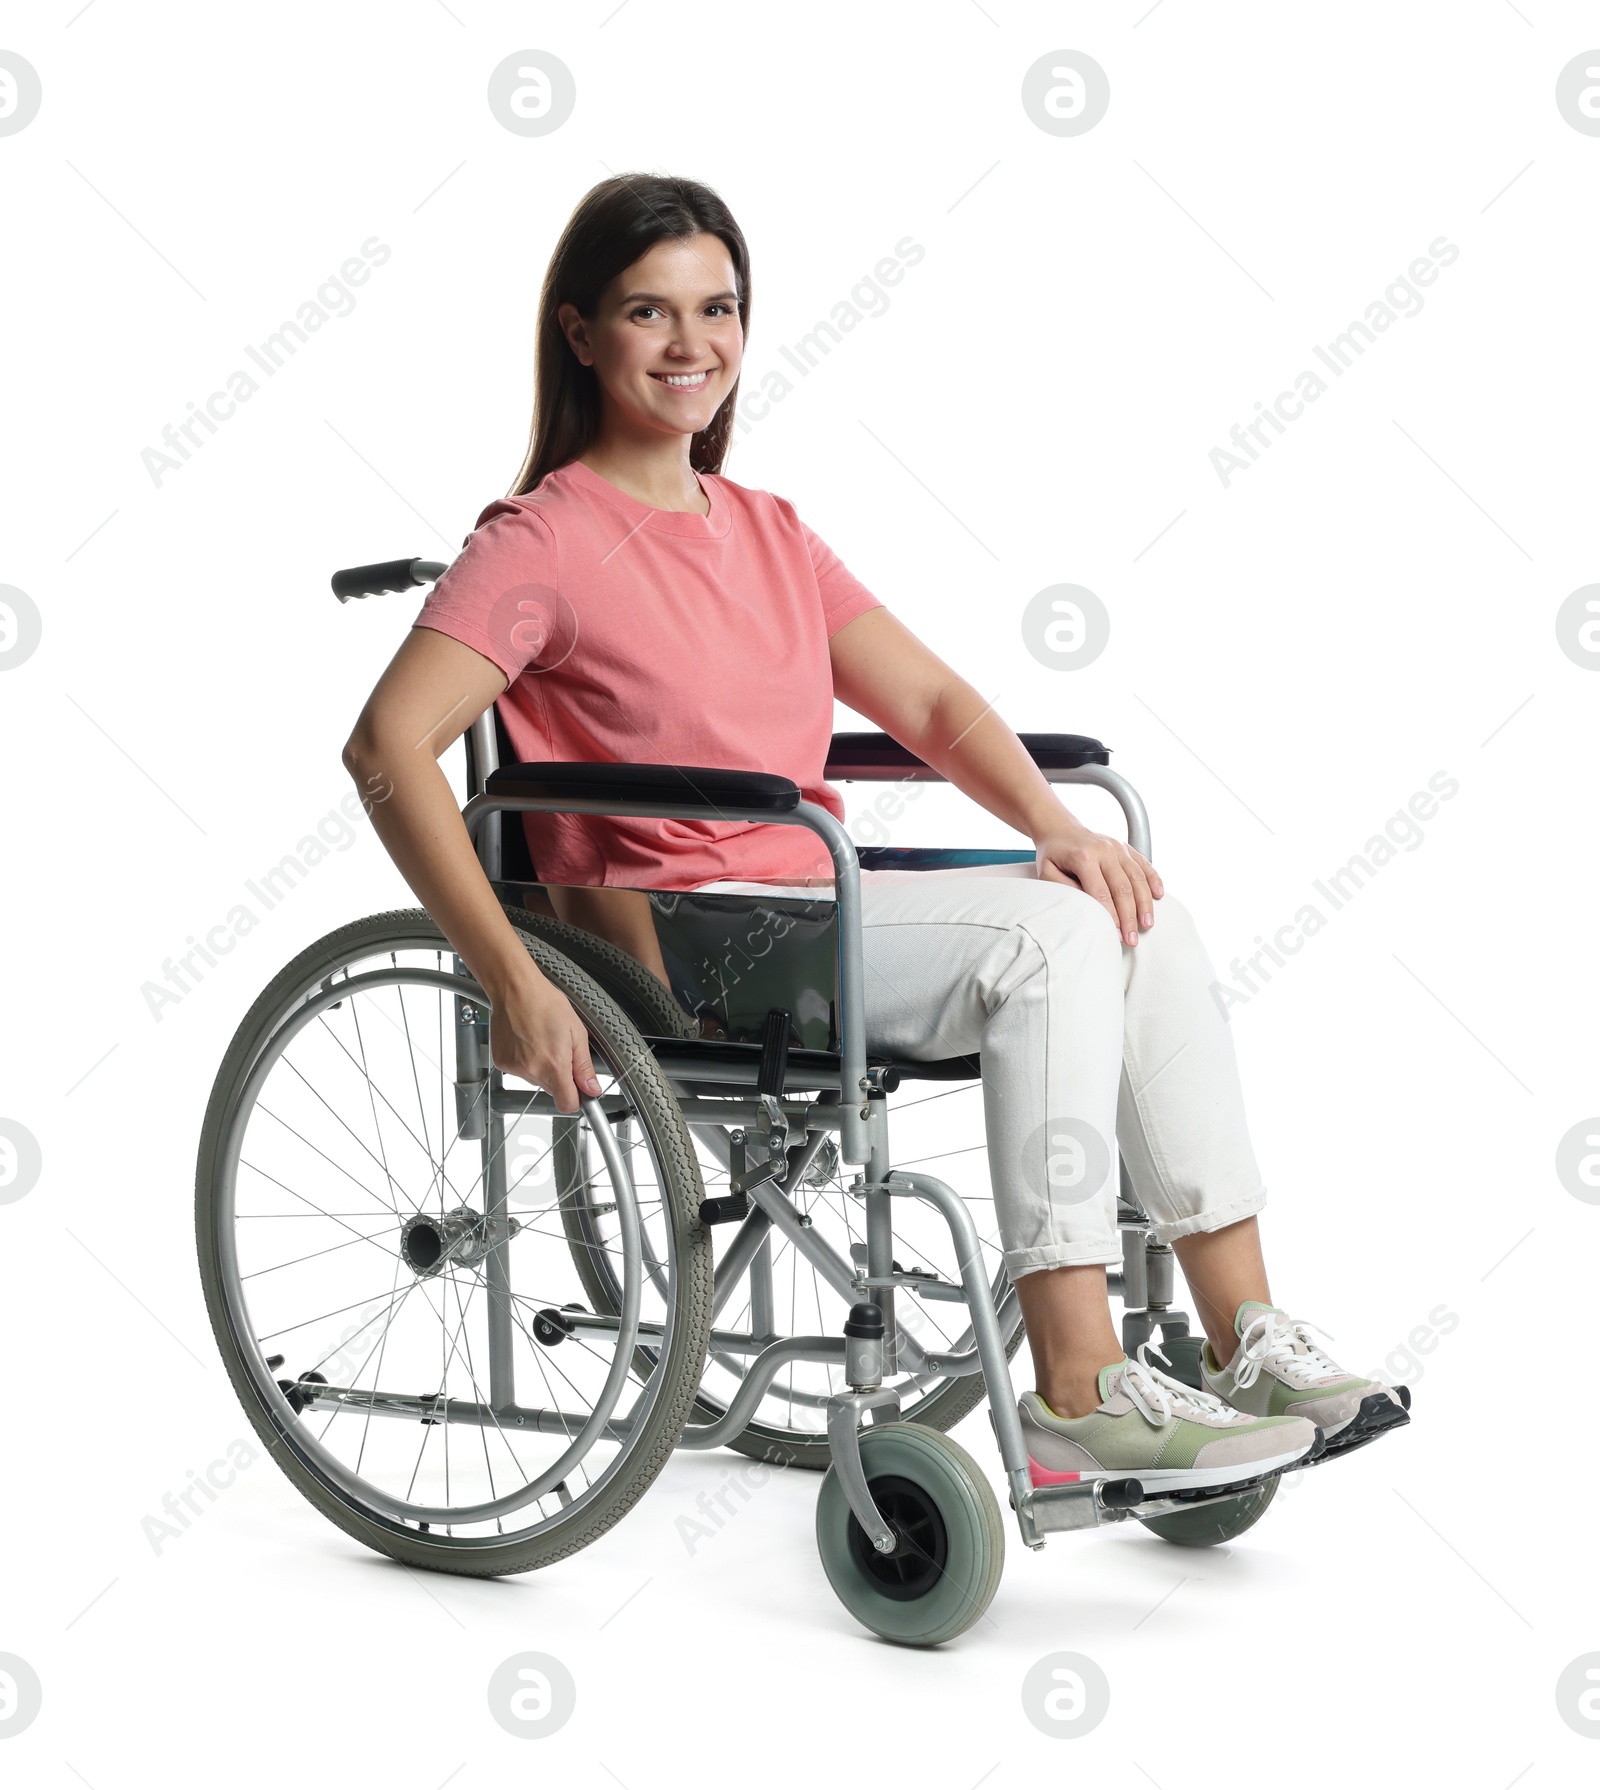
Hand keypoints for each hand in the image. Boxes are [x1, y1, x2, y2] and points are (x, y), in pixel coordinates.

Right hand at [487, 968, 602, 1112]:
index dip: (576, 1098)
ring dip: (542, 1068)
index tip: (580, 1089)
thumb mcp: (576, 1032)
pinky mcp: (502, 1063)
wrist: (514, 989)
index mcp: (555, 1065)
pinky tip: (528, 1041)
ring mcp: (515, 1068)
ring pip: (536, 1080)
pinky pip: (520, 1071)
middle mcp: (532, 1070)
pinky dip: (526, 1061)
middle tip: (560, 1050)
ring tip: (542, 1041)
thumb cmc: (545, 1003)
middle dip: (560, 1077)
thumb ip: (584, 1066)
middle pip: (553, 1091)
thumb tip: (592, 1088)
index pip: (567, 1104)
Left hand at [1033, 819, 1163, 945]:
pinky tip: (1158, 895)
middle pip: (1123, 888)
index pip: (1101, 893)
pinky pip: (1144, 864)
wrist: (1061, 829)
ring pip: (1138, 878)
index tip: (1116, 934)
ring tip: (1147, 924)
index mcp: (1084, 857)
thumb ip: (1065, 890)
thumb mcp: (1048, 872)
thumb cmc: (1054, 854)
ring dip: (1144, 904)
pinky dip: (1154, 880)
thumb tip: (1087, 908)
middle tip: (1132, 939)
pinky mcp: (1126, 847)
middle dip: (1129, 917)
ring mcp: (1118, 847)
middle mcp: (1105, 850)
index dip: (1110, 916)